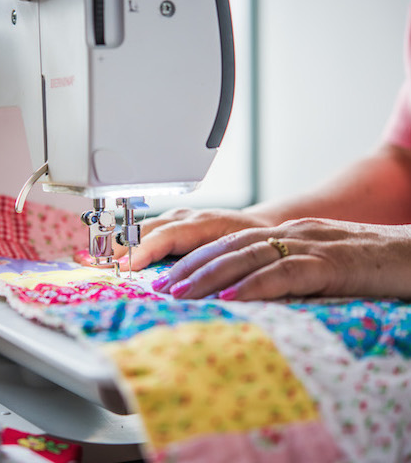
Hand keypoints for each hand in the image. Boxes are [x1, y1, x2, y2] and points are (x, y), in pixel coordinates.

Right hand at [73, 208, 271, 269]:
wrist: (260, 229)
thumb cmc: (251, 244)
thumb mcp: (239, 257)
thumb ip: (216, 271)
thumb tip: (189, 291)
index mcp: (201, 223)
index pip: (165, 235)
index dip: (142, 250)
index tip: (123, 266)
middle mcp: (183, 217)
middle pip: (143, 229)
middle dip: (117, 246)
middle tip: (93, 263)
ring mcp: (174, 218)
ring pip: (138, 228)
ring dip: (115, 244)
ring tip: (90, 259)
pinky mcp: (168, 224)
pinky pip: (142, 232)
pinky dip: (123, 243)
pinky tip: (106, 255)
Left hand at [151, 218, 410, 300]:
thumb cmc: (368, 264)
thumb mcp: (317, 264)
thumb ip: (282, 272)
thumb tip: (244, 294)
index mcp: (286, 232)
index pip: (229, 240)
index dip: (195, 256)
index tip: (166, 274)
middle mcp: (292, 232)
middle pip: (230, 244)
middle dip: (191, 264)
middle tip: (160, 285)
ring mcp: (312, 244)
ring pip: (250, 255)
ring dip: (211, 274)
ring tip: (182, 292)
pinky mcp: (333, 263)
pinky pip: (288, 272)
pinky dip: (257, 284)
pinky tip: (233, 296)